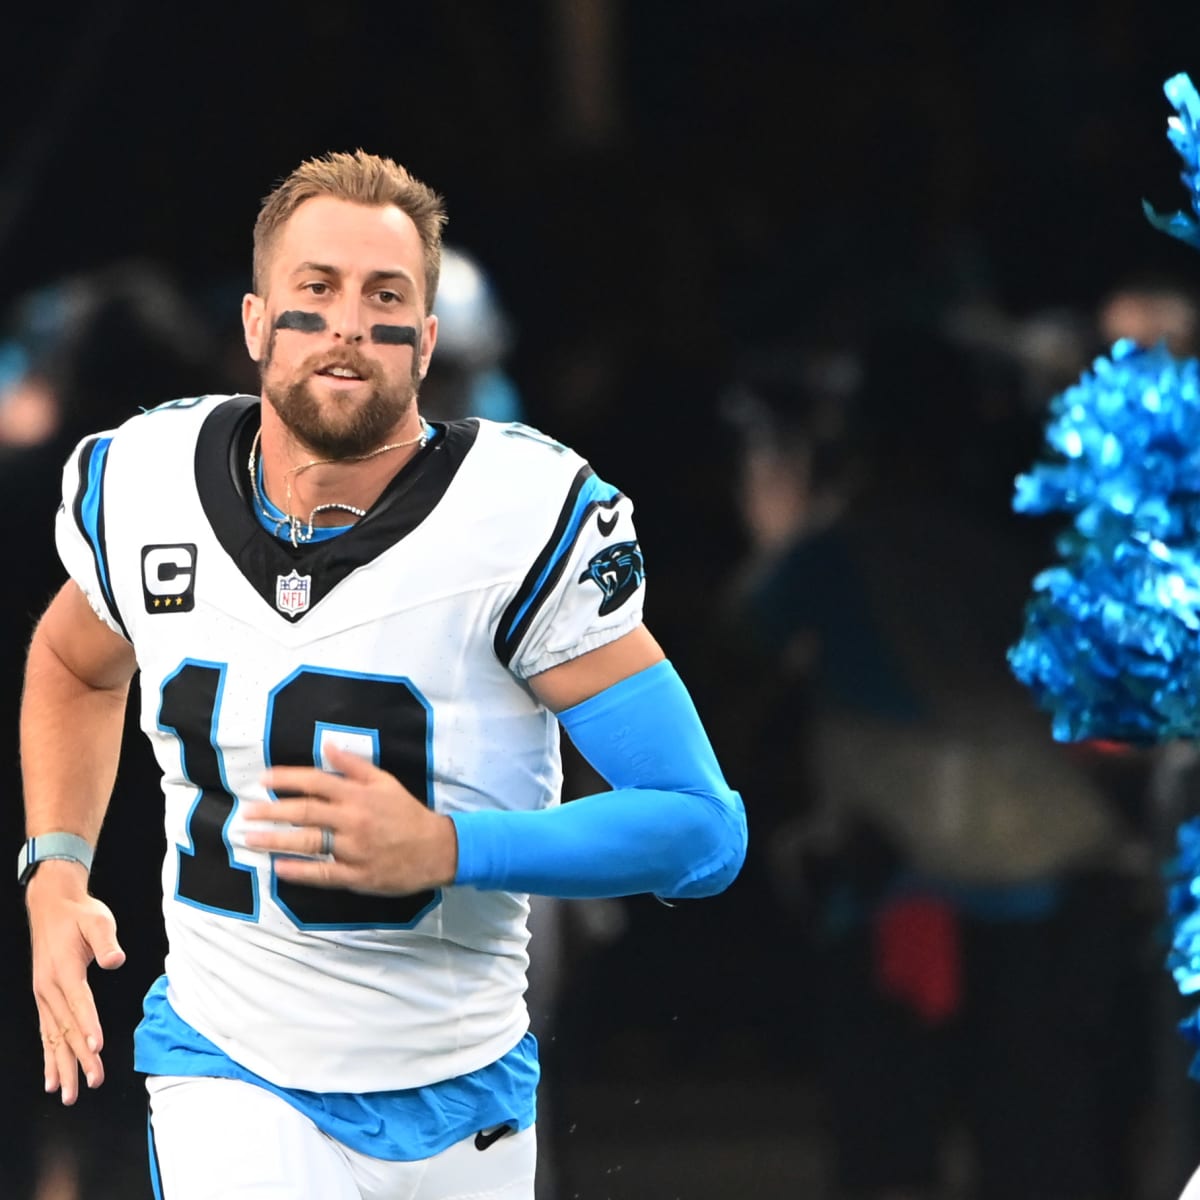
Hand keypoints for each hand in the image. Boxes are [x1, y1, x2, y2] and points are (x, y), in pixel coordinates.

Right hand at [25, 860, 124, 1103]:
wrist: (52, 906)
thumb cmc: (79, 914)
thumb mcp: (98, 920)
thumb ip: (107, 941)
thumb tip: (116, 960)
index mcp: (64, 971)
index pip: (79, 1004)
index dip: (89, 1026)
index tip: (97, 1048)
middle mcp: (49, 989)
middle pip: (67, 1029)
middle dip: (80, 1058)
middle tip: (92, 1083)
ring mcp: (44, 996)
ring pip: (54, 1038)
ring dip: (62, 1066)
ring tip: (68, 1093)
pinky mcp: (44, 998)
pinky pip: (46, 1033)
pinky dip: (50, 1056)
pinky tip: (52, 1077)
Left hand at [243, 744, 457, 894]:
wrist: (436, 849)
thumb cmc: (407, 813)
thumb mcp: (386, 782)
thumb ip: (355, 765)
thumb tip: (328, 746)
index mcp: (359, 795)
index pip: (316, 781)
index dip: (287, 779)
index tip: (263, 780)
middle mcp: (353, 819)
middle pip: (305, 812)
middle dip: (272, 811)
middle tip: (247, 812)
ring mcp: (354, 849)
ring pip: (309, 843)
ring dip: (277, 840)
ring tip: (251, 839)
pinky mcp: (357, 875)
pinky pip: (324, 873)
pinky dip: (300, 871)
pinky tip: (279, 868)